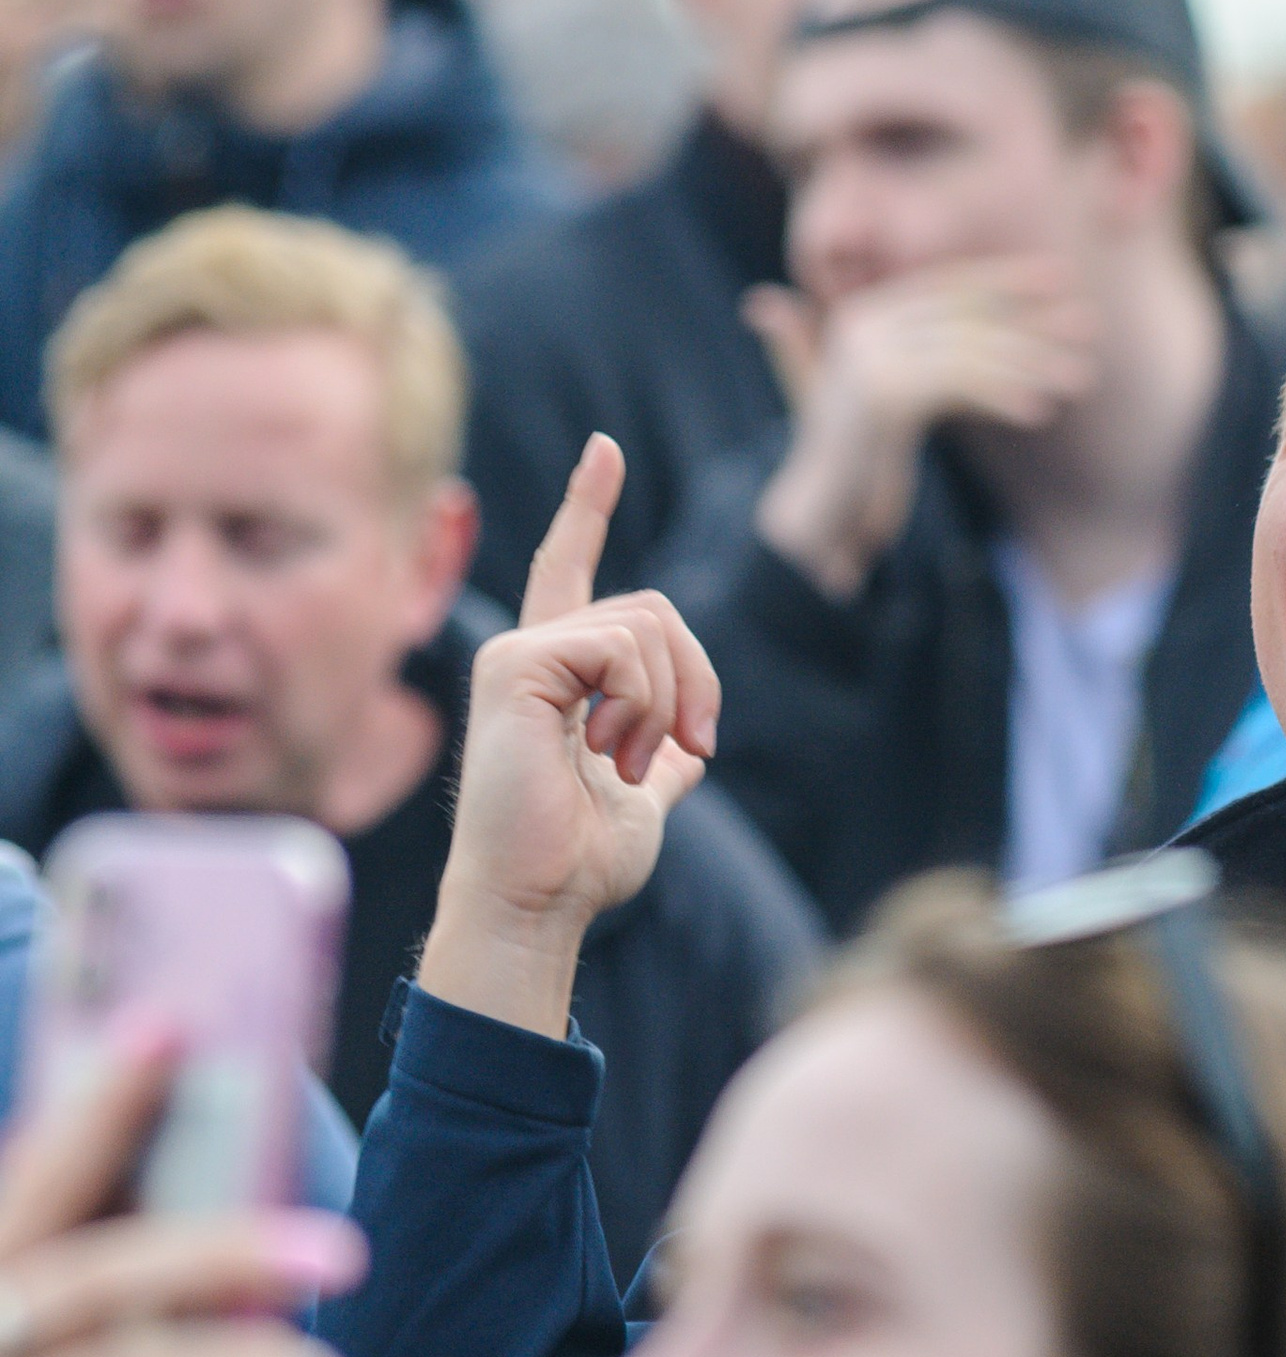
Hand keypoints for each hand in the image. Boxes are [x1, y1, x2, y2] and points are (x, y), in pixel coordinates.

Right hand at [417, 436, 720, 1038]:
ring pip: (649, 625)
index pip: (568, 571)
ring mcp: (518, 656)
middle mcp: (528, 653)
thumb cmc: (577, 866)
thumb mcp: (640, 804)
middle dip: (697, 679)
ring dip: (669, 703)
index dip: (586, 507)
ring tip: (627, 764)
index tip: (603, 451)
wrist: (537, 906)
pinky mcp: (517, 668)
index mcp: (553, 675)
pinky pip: (625, 646)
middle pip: (655, 608)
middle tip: (687, 751)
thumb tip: (687, 758)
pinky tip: (608, 753)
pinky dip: (644, 703)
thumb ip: (660, 766)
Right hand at [750, 261, 1097, 596]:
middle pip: (965, 314)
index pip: (948, 285)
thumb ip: (943, 353)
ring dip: (1032, 363)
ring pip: (969, 348)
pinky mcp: (883, 393)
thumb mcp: (907, 392)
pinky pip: (960, 383)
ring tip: (1080, 378)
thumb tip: (1004, 334)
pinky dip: (1003, 395)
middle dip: (1031, 321)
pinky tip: (1040, 410)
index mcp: (865, 312)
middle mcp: (862, 323)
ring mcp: (868, 356)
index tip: (1061, 278)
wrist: (821, 508)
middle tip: (1089, 326)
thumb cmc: (864, 454)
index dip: (1006, 280)